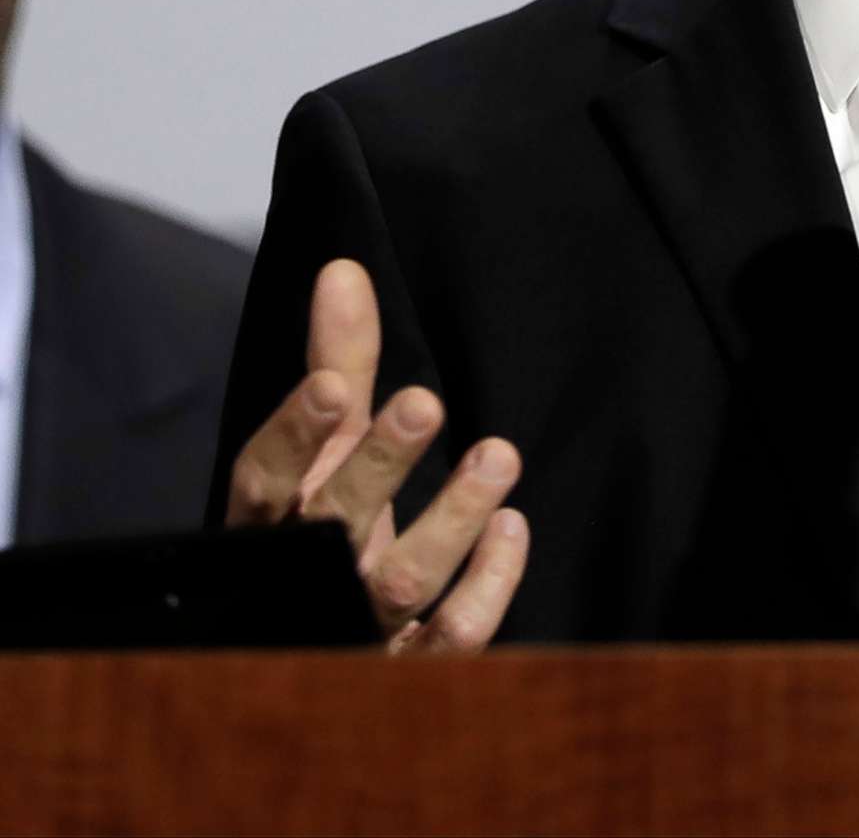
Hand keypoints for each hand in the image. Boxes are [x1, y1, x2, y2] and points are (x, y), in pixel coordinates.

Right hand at [226, 257, 527, 651]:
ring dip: (451, 521)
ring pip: (401, 585)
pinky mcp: (409, 670)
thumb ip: (337, 360)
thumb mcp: (328, 446)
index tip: (334, 385)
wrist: (322, 648)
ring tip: (498, 454)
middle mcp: (304, 581)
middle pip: (332, 528)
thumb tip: (343, 270)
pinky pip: (451, 640)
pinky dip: (485, 588)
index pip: (264, 484)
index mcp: (268, 526)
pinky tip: (512, 528)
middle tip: (423, 402)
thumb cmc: (323, 524)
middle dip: (377, 466)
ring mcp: (355, 633)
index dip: (293, 438)